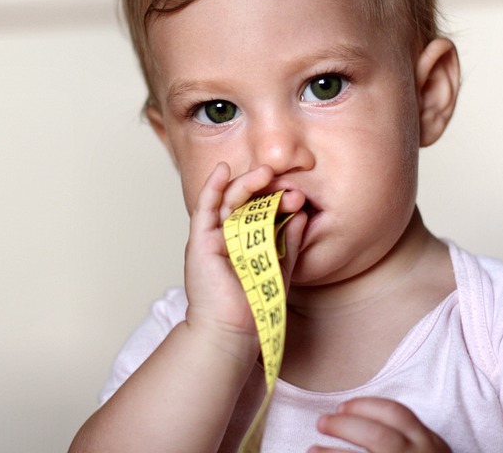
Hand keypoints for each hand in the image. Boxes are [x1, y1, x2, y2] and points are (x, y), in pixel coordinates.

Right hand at [183, 162, 306, 359]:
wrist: (234, 331)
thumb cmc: (255, 306)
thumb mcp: (281, 268)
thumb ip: (290, 243)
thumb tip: (302, 216)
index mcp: (246, 243)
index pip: (260, 212)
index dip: (278, 201)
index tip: (299, 197)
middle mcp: (228, 237)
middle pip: (246, 203)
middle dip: (265, 189)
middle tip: (285, 181)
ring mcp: (213, 238)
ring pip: (229, 201)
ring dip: (247, 184)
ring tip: (266, 172)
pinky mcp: (200, 241)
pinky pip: (205, 208)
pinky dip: (213, 186)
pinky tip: (223, 170)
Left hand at [311, 397, 451, 452]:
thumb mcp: (427, 450)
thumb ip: (405, 435)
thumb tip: (352, 418)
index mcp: (427, 442)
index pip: (396, 414)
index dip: (365, 406)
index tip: (342, 406)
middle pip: (377, 436)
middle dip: (345, 426)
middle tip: (321, 422)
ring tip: (312, 450)